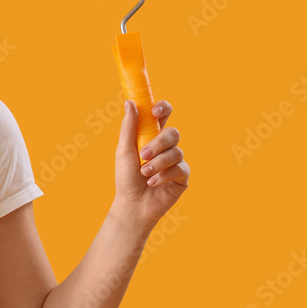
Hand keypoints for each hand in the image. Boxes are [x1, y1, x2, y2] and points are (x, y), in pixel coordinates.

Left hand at [111, 99, 189, 228]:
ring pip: (176, 152)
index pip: (163, 115)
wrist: (133, 204)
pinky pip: (180, 168)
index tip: (155, 112)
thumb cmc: (126, 177)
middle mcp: (166, 146)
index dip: (163, 108)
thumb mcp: (124, 150)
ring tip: (144, 173)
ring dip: (158, 163)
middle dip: (158, 143)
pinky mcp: (182, 176)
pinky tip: (152, 182)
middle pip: (173, 133)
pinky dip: (164, 175)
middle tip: (143, 154)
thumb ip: (129, 127)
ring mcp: (175, 161)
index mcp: (151, 135)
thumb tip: (130, 102)